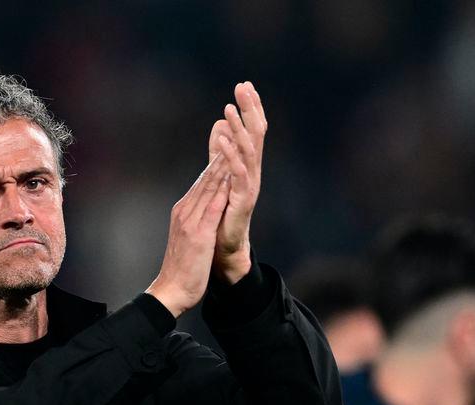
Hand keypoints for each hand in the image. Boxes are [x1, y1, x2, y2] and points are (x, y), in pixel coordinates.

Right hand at [146, 155, 231, 317]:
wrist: (170, 292)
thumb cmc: (181, 270)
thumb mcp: (189, 239)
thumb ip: (195, 222)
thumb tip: (204, 212)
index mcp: (183, 212)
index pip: (202, 181)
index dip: (215, 160)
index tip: (227, 141)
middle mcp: (184, 211)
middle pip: (205, 177)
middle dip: (219, 152)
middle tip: (231, 128)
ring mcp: (190, 221)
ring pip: (208, 186)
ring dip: (222, 162)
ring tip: (234, 141)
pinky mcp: (198, 233)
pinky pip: (212, 206)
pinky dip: (222, 188)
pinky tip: (232, 175)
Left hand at [207, 81, 266, 283]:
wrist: (223, 249)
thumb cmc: (222, 213)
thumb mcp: (219, 175)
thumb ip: (220, 151)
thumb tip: (219, 124)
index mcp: (247, 165)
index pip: (252, 130)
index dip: (250, 108)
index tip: (244, 85)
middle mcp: (253, 172)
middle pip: (256, 134)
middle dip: (250, 109)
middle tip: (243, 86)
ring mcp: (249, 186)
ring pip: (249, 151)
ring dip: (239, 128)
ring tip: (228, 108)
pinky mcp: (242, 200)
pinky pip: (237, 174)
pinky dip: (229, 155)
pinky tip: (222, 138)